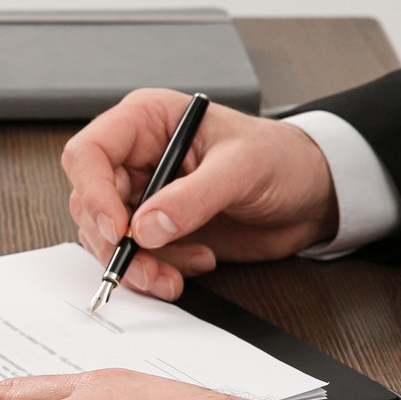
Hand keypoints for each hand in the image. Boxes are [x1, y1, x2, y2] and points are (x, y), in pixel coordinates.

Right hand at [62, 89, 340, 300]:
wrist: (311, 194)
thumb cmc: (281, 158)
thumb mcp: (242, 168)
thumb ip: (193, 198)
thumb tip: (146, 228)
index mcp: (145, 122)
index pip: (89, 153)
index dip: (93, 193)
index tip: (117, 229)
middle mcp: (134, 158)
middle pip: (89, 202)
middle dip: (114, 241)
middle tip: (146, 266)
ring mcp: (142, 195)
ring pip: (105, 236)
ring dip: (136, 264)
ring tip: (174, 276)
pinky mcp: (154, 228)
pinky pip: (133, 255)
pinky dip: (155, 270)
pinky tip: (194, 264)